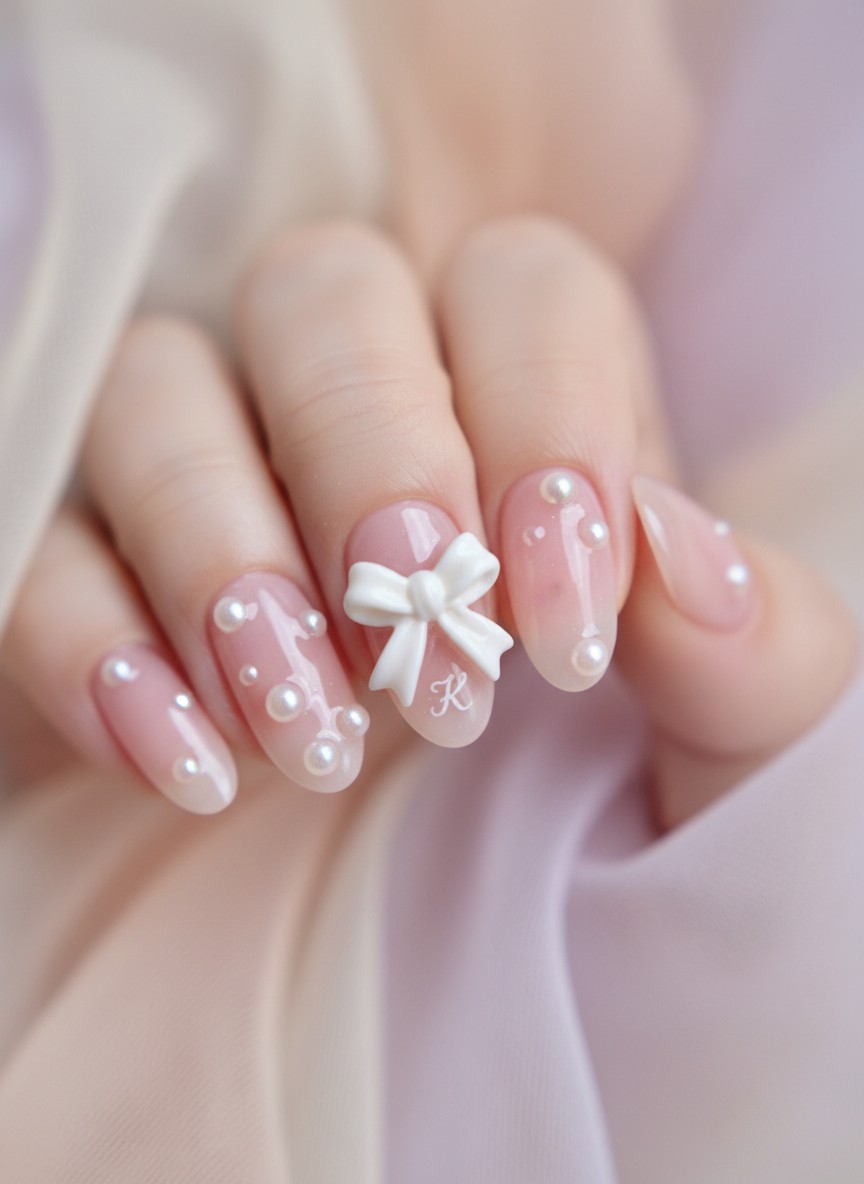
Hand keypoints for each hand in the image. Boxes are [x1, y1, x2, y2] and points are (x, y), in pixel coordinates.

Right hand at [1, 219, 855, 824]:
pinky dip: (92, 647)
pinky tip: (183, 765)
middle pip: (321, 294)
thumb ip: (753, 656)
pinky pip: (39, 549)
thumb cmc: (589, 791)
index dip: (548, 428)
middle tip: (429, 662)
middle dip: (373, 462)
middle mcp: (350, 389)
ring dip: (224, 558)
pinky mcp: (82, 566)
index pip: (523, 294)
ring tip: (309, 734)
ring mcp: (200, 462)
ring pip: (155, 393)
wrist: (434, 889)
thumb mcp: (711, 745)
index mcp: (518, 387)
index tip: (559, 635)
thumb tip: (686, 573)